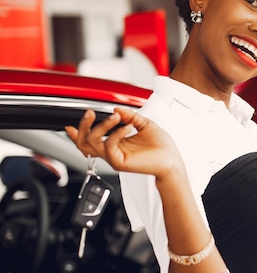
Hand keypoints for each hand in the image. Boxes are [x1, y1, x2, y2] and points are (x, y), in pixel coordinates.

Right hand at [65, 108, 182, 177]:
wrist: (172, 160)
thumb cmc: (161, 146)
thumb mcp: (144, 124)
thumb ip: (129, 116)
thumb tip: (116, 109)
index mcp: (115, 143)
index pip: (89, 140)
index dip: (77, 133)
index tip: (69, 125)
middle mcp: (112, 152)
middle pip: (84, 143)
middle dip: (83, 126)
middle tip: (90, 113)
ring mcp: (114, 158)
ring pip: (93, 143)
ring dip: (101, 126)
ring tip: (115, 116)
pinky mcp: (120, 163)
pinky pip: (109, 146)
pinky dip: (116, 133)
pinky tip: (127, 126)